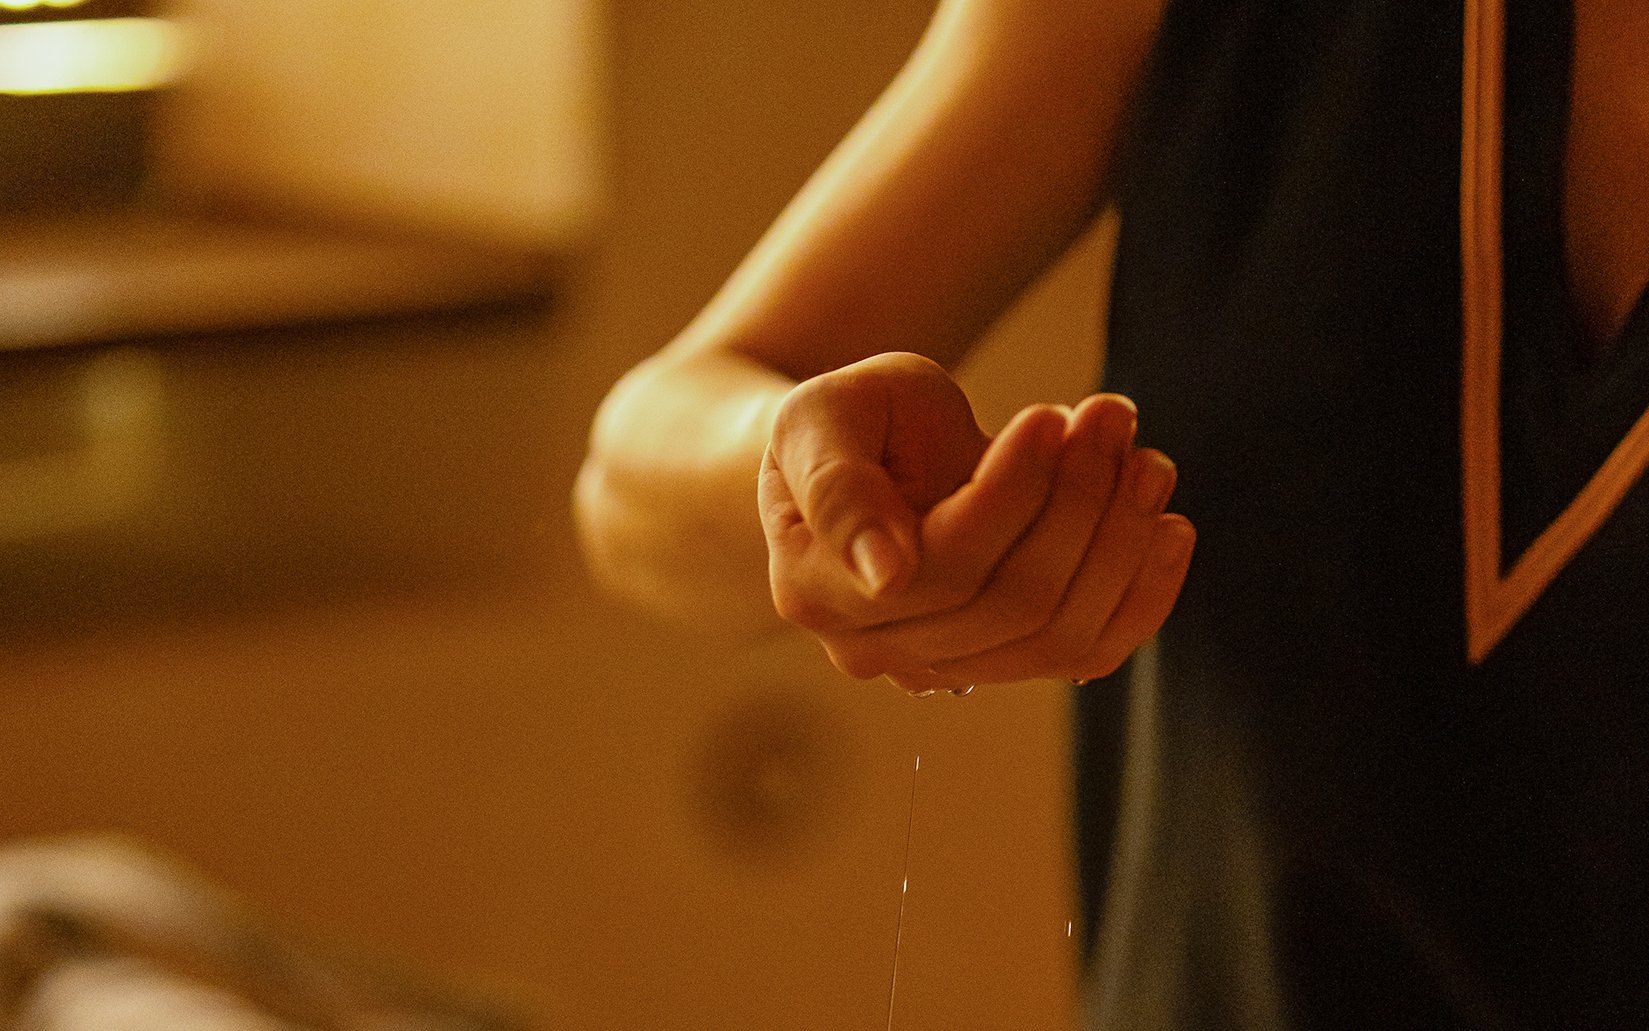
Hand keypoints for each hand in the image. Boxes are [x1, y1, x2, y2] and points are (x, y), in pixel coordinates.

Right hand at [758, 352, 1194, 693]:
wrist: (861, 456)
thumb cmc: (844, 424)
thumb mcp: (820, 419)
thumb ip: (838, 485)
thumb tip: (888, 575)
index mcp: (815, 586)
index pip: (941, 564)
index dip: (1011, 494)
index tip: (1051, 415)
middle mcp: (873, 646)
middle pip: (1010, 600)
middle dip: (1078, 500)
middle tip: (1111, 413)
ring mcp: (937, 666)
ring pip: (1056, 633)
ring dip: (1119, 542)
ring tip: (1145, 457)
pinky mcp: (998, 662)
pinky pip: (1084, 654)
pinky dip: (1141, 597)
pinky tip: (1169, 530)